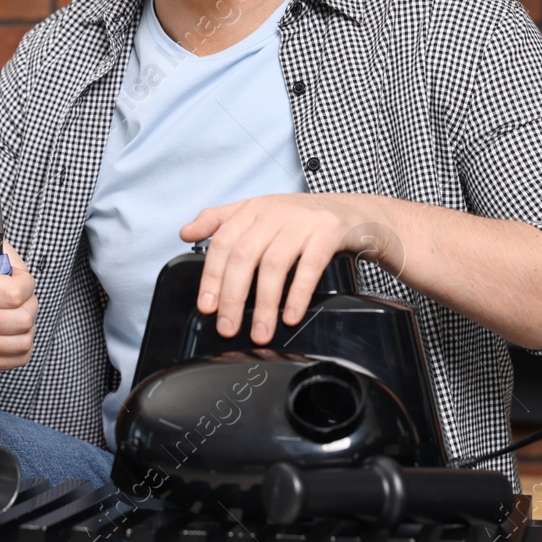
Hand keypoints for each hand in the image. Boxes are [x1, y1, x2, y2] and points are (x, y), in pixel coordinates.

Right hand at [0, 233, 37, 372]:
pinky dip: (23, 345)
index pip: (14, 293)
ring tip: (18, 316)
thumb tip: (19, 268)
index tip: (21, 281)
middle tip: (22, 300)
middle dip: (30, 306)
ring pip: (23, 342)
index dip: (27, 285)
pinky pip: (17, 358)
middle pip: (22, 319)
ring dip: (28, 327)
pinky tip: (12, 333)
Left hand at [178, 193, 401, 344]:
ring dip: (264, 304)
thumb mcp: (260, 213)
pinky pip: (309, 266)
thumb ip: (220, 221)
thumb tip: (184, 232)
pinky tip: (290, 316)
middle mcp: (275, 211)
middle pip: (244, 256)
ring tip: (260, 332)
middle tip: (227, 327)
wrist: (356, 214)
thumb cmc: (303, 221)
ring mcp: (303, 220)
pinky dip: (297, 294)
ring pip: (274, 264)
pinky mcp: (329, 232)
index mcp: (253, 208)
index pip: (223, 242)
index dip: (211, 276)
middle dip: (233, 296)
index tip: (206, 306)